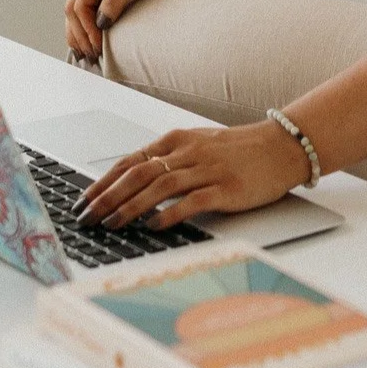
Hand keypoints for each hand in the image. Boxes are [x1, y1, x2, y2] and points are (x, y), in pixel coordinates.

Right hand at [64, 0, 200, 60]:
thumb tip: (100, 23)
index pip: (81, 2)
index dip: (87, 26)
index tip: (98, 44)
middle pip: (75, 7)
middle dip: (80, 32)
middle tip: (91, 54)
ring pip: (81, 10)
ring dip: (81, 32)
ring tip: (88, 53)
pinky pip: (93, 9)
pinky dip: (90, 25)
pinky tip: (92, 40)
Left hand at [75, 120, 310, 230]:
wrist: (282, 146)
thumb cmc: (239, 150)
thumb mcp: (199, 145)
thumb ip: (168, 160)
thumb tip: (130, 182)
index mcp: (178, 141)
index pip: (131, 161)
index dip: (104, 182)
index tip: (84, 200)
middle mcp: (189, 152)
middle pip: (139, 174)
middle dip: (108, 197)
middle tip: (88, 217)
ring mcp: (208, 169)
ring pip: (160, 187)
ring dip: (131, 207)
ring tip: (112, 224)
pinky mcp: (226, 188)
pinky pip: (192, 201)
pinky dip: (169, 214)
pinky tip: (154, 226)